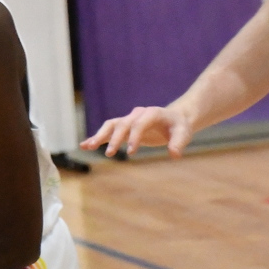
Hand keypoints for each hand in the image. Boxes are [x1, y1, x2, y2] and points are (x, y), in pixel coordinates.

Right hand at [80, 104, 195, 157]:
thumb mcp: (183, 134)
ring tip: (88, 146)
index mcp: (152, 113)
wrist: (174, 119)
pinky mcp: (125, 127)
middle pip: (122, 123)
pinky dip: (97, 137)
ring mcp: (130, 120)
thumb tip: (174, 154)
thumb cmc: (179, 127)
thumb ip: (178, 143)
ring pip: (111, 125)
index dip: (134, 137)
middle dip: (115, 138)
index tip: (130, 153)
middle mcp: (138, 114)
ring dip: (100, 135)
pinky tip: (85, 145)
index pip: (139, 124)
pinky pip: (109, 131)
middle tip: (110, 154)